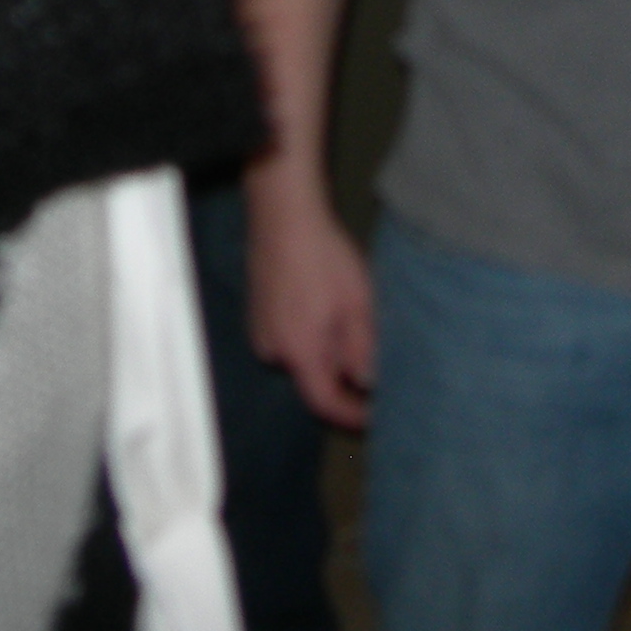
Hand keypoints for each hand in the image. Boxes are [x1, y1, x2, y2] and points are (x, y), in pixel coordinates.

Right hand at [247, 178, 375, 426]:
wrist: (284, 215)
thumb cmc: (324, 258)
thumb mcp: (357, 304)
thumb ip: (362, 349)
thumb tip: (365, 383)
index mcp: (299, 352)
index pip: (324, 402)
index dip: (350, 415)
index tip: (373, 415)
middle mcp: (273, 349)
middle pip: (312, 378)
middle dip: (341, 373)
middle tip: (370, 354)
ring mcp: (260, 329)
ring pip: (300, 355)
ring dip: (325, 350)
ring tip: (348, 319)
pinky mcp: (257, 312)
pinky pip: (288, 337)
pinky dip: (309, 333)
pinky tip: (324, 304)